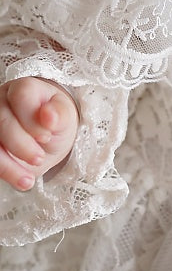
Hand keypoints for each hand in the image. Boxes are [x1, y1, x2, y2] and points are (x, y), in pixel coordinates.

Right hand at [0, 76, 79, 190]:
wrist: (48, 137)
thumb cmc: (56, 121)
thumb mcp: (65, 117)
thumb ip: (60, 114)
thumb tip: (49, 115)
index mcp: (24, 88)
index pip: (21, 95)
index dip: (32, 118)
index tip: (46, 135)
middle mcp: (3, 101)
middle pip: (2, 121)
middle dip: (21, 145)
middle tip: (39, 158)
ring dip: (9, 166)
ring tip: (29, 180)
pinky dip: (6, 172)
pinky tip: (22, 181)